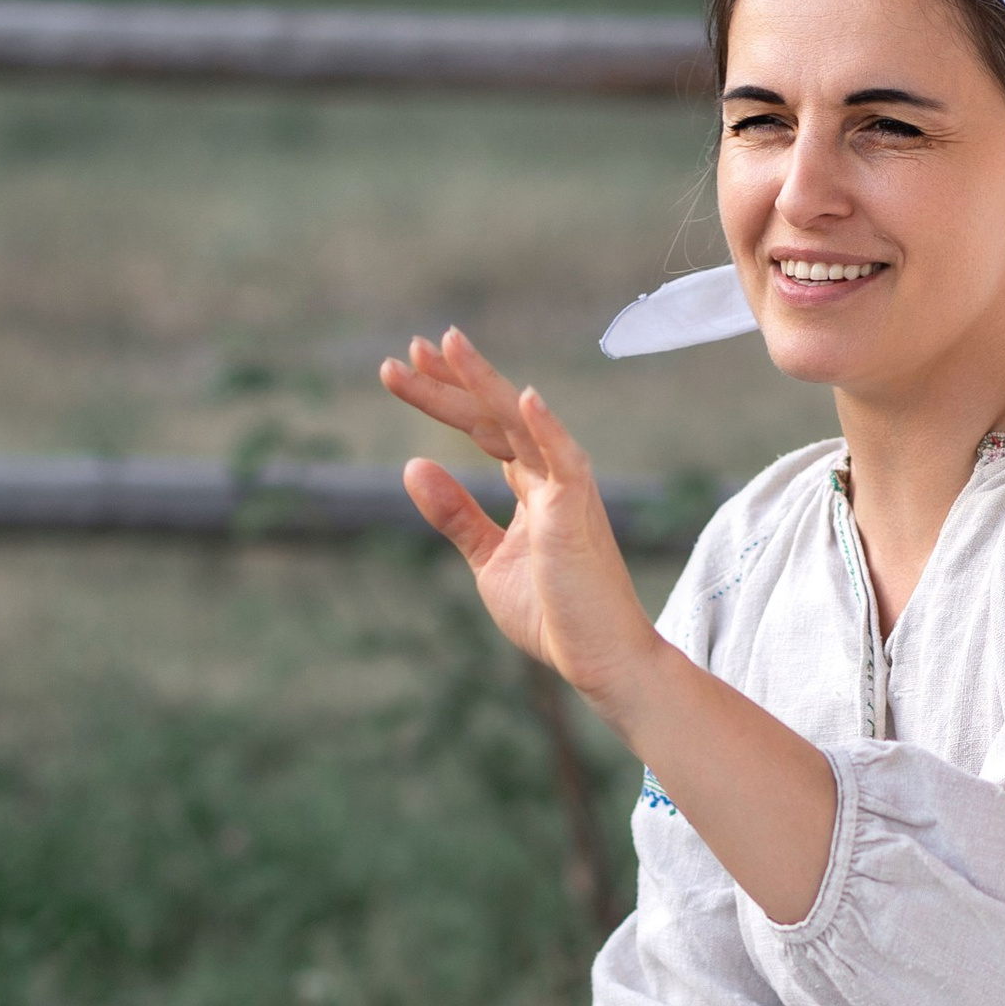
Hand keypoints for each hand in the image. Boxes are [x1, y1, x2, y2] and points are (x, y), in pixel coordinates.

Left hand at [383, 329, 662, 723]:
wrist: (599, 658)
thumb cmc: (554, 613)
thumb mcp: (488, 560)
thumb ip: (455, 514)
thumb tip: (413, 465)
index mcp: (532, 487)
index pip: (482, 428)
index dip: (446, 396)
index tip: (406, 367)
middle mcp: (550, 476)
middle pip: (491, 416)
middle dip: (449, 382)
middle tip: (406, 353)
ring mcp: (566, 489)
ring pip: (516, 423)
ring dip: (481, 384)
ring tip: (445, 346)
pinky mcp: (578, 512)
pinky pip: (563, 461)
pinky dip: (546, 429)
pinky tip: (524, 398)